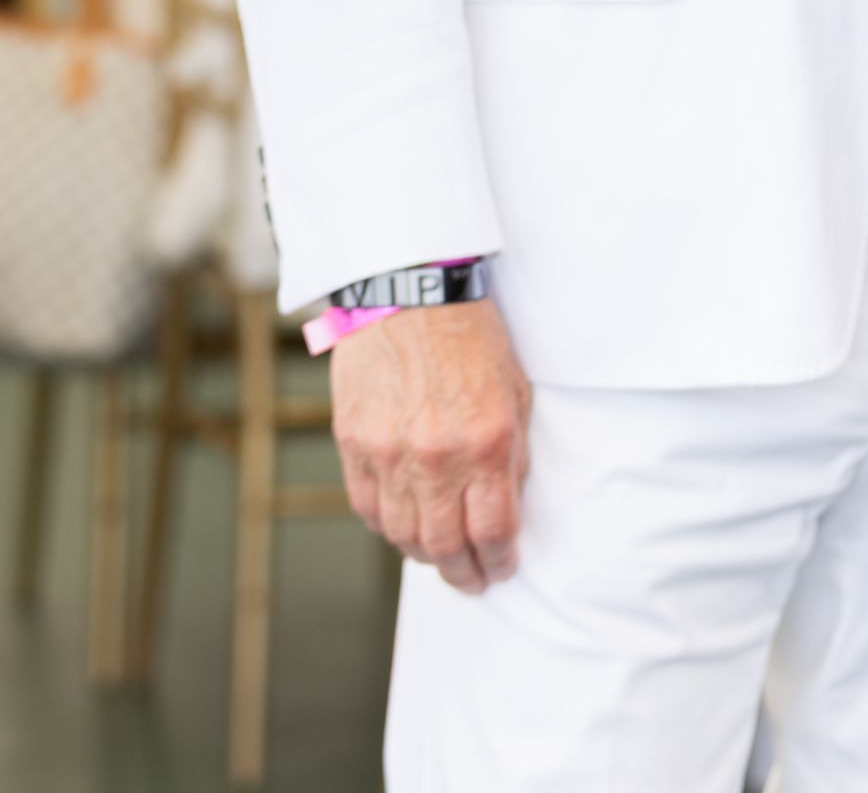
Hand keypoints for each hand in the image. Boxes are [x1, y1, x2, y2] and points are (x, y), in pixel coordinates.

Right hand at [331, 298, 531, 592]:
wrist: (408, 289)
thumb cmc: (468, 334)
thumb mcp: (513, 389)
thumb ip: (511, 454)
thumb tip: (506, 508)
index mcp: (487, 442)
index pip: (494, 531)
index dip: (500, 560)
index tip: (501, 566)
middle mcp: (438, 457)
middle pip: (447, 547)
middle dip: (463, 572)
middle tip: (471, 578)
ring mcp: (390, 453)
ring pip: (403, 537)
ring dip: (424, 554)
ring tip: (437, 554)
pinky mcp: (354, 444)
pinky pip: (368, 508)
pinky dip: (386, 526)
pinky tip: (402, 524)